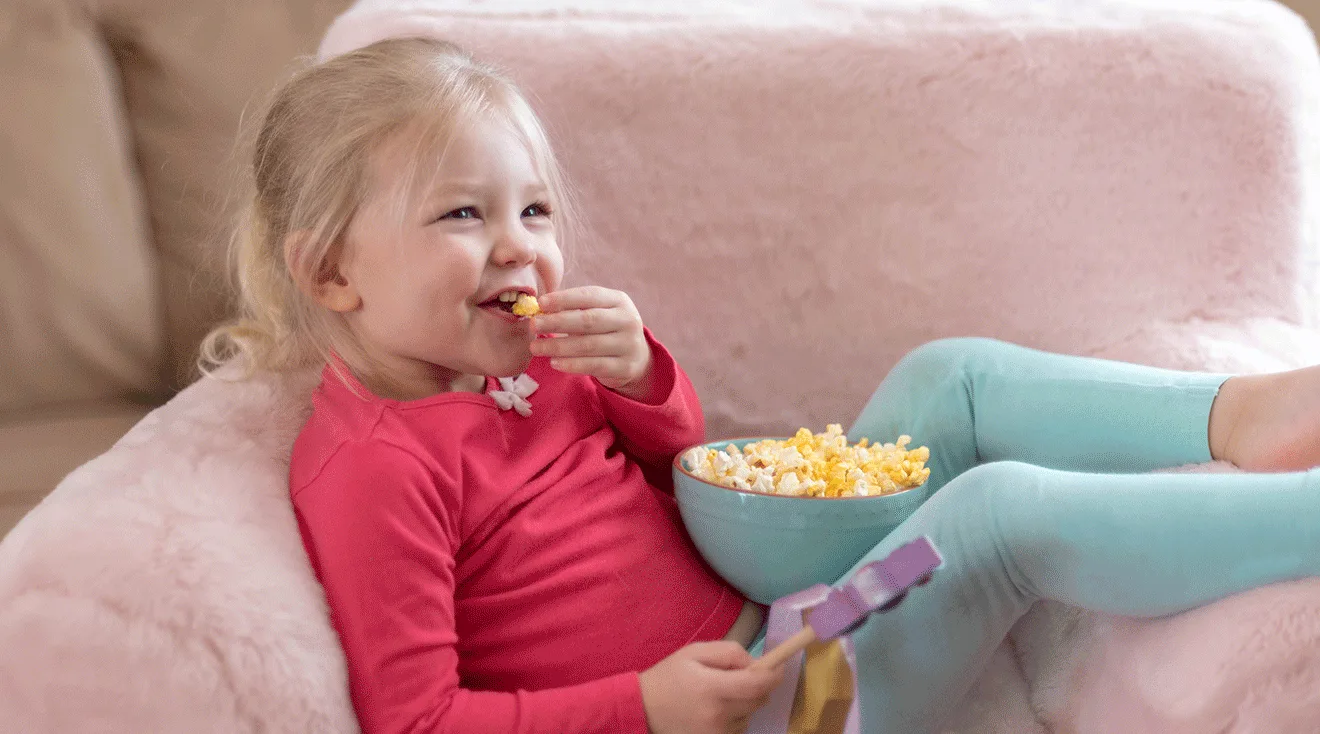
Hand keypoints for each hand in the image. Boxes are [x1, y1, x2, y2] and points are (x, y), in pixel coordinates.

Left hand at [529, 286, 653, 394]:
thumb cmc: (606, 330)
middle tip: (533, 325)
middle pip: (588, 320)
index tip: (540, 303)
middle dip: (557, 322)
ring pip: (588, 345)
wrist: (636, 358)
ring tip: (536, 347)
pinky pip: (594, 365)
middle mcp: (628, 320)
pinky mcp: (625, 367)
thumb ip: (574, 309)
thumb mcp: (598, 313)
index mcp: (619, 300)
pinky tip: (554, 362)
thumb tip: (539, 310)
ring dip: (558, 346)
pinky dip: (572, 364)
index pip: (589, 295)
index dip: (564, 299)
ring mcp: (629, 345)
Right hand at [638, 641, 783, 733]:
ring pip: (750, 714)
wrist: (643, 709)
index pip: (757, 684)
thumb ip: (729, 652)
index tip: (779, 665)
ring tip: (723, 694)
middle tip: (742, 676)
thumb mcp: (695, 652)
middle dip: (758, 685)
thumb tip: (755, 663)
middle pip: (758, 700)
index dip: (774, 674)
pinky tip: (717, 710)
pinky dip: (736, 717)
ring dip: (746, 702)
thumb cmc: (669, 675)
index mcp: (711, 687)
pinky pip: (739, 728)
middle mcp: (717, 714)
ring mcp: (717, 733)